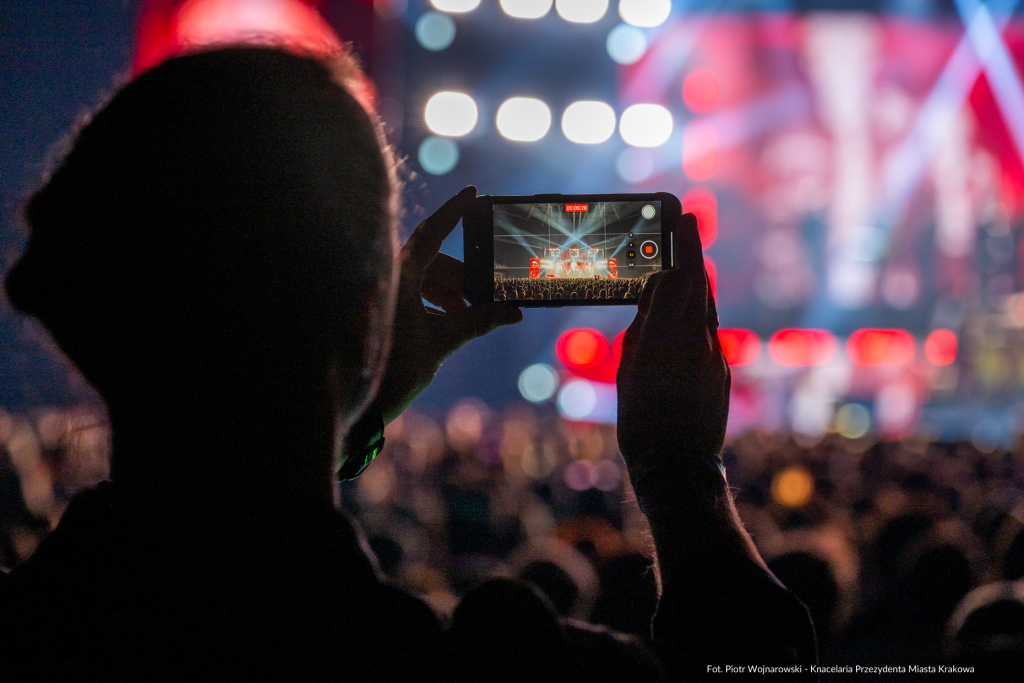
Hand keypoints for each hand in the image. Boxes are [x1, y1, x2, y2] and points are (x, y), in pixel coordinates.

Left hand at [372, 186, 522, 422]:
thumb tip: (512, 312)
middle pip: (437, 262)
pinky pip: (416, 293)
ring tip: (475, 315)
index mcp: (399, 275)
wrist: (359, 404)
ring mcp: (385, 292)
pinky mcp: (384, 308)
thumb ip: (477, 322)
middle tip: (493, 295)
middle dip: (466, 279)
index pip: (432, 232)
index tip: (474, 193)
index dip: (454, 211)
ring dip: (453, 294)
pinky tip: (453, 318)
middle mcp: (389, 277)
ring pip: (428, 279)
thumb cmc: (392, 370)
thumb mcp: (441, 343)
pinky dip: (437, 302)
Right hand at [616, 213, 729, 464]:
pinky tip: (681, 319)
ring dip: (693, 286)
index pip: (682, 275)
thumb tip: (659, 291)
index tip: (683, 214)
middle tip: (685, 225)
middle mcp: (700, 342)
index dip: (683, 243)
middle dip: (691, 255)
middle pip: (699, 286)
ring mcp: (714, 358)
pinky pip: (706, 334)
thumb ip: (646, 324)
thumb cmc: (643, 423)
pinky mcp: (720, 374)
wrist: (678, 469)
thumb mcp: (631, 368)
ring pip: (704, 309)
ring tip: (680, 268)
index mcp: (673, 336)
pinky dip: (694, 318)